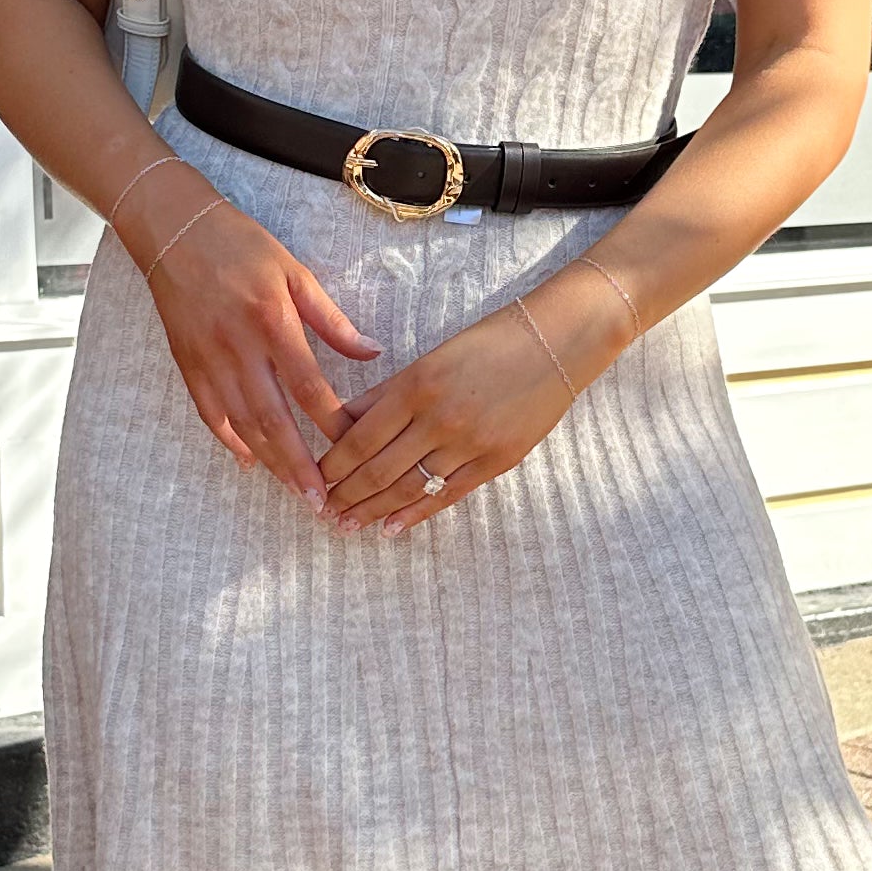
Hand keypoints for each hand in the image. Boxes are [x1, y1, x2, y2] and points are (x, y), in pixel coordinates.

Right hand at [129, 162, 379, 504]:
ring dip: (271, 461)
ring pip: (242, 423)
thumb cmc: (240, 245)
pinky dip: (231, 441)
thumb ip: (331, 318)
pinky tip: (251, 462)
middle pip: (273, 418)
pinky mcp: (188, 364)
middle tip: (321, 501)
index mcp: (271, 321)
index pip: (308, 385)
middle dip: (299, 464)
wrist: (173, 230)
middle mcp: (238, 347)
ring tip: (295, 491)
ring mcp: (209, 359)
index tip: (355, 449)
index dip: (332, 423)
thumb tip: (371, 353)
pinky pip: (211, 413)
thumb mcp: (294, 271)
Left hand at [314, 271, 630, 534]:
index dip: (332, 465)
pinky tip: (392, 528)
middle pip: (378, 469)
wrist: (557, 343)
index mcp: (416, 386)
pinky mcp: (497, 461)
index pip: (360, 438)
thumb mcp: (430, 358)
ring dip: (373, 510)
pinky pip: (447, 495)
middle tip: (322, 512)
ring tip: (347, 526)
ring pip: (409, 488)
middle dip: (346, 495)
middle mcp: (440, 418)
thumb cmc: (489, 342)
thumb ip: (386, 393)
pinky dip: (416, 514)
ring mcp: (470, 444)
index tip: (314, 479)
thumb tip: (342, 423)